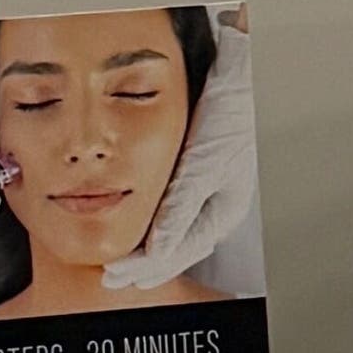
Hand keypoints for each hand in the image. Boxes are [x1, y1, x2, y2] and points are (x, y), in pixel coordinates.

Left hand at [103, 13, 252, 289]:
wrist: (241, 74)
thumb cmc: (232, 115)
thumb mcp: (204, 164)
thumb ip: (180, 209)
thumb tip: (158, 249)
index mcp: (223, 210)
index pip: (178, 251)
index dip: (146, 266)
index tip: (117, 273)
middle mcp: (215, 206)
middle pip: (175, 248)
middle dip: (144, 265)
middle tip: (111, 277)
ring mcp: (207, 191)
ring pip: (173, 233)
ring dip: (146, 249)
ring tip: (122, 263)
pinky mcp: (196, 174)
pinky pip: (172, 212)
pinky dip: (152, 225)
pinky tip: (138, 228)